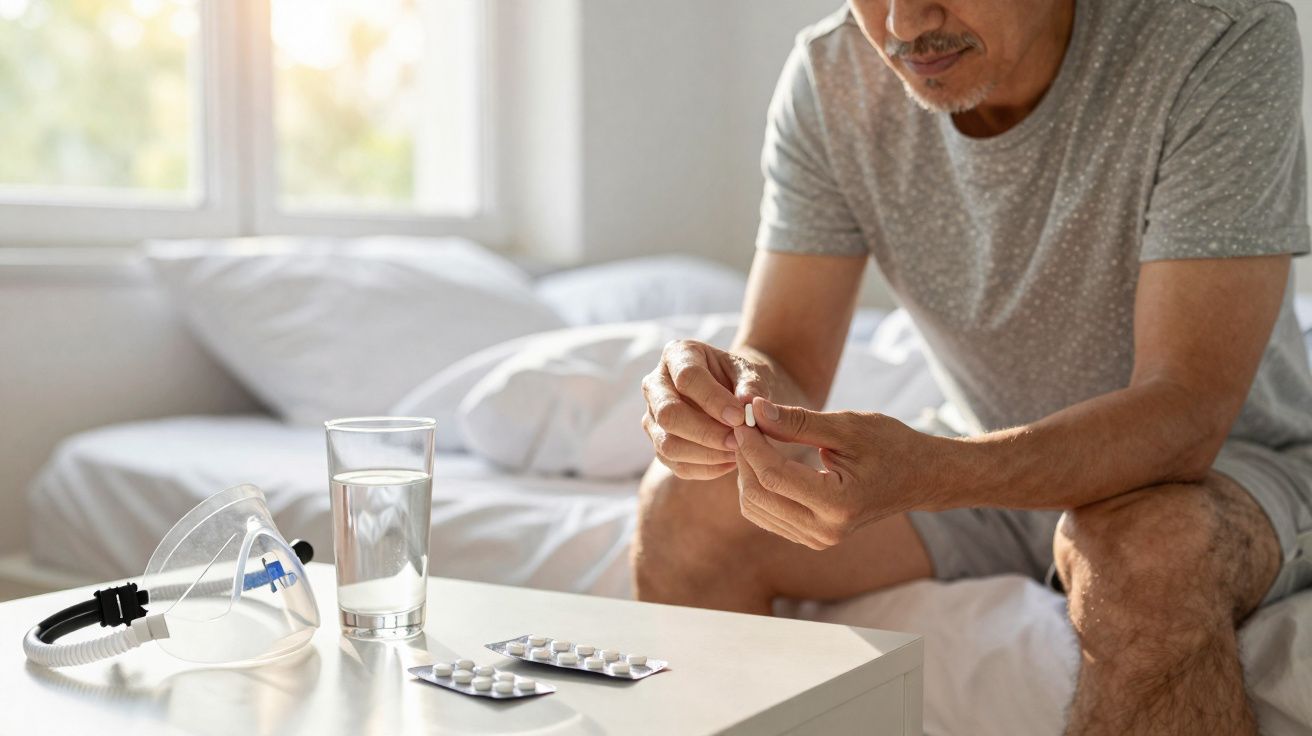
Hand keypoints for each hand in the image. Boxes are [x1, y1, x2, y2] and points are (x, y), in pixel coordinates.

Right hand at [641, 340, 779, 479]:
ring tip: (738, 453)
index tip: (740, 417)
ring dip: (706, 454)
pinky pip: (675, 464)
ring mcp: (652, 416)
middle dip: (706, 433)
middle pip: (669, 414)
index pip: (687, 377)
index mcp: (677, 355)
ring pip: (668, 444)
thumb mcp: (752, 373)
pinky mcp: (658, 443)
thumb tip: (748, 404)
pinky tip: (731, 462)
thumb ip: (752, 386)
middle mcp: (656, 384)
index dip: (713, 400)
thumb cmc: (741, 379)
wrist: (733, 393)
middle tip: (739, 441)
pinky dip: (705, 469)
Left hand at [733, 397, 948, 549]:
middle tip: (746, 424)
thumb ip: (798, 422)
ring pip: (756, 508)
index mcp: (838, 504)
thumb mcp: (846, 427)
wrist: (920, 477)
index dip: (751, 444)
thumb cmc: (890, 445)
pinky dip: (758, 486)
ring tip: (756, 438)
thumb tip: (755, 410)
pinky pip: (766, 515)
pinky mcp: (811, 537)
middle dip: (744, 457)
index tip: (743, 416)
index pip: (774, 476)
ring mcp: (817, 539)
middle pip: (758, 495)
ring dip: (747, 472)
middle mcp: (825, 531)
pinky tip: (765, 459)